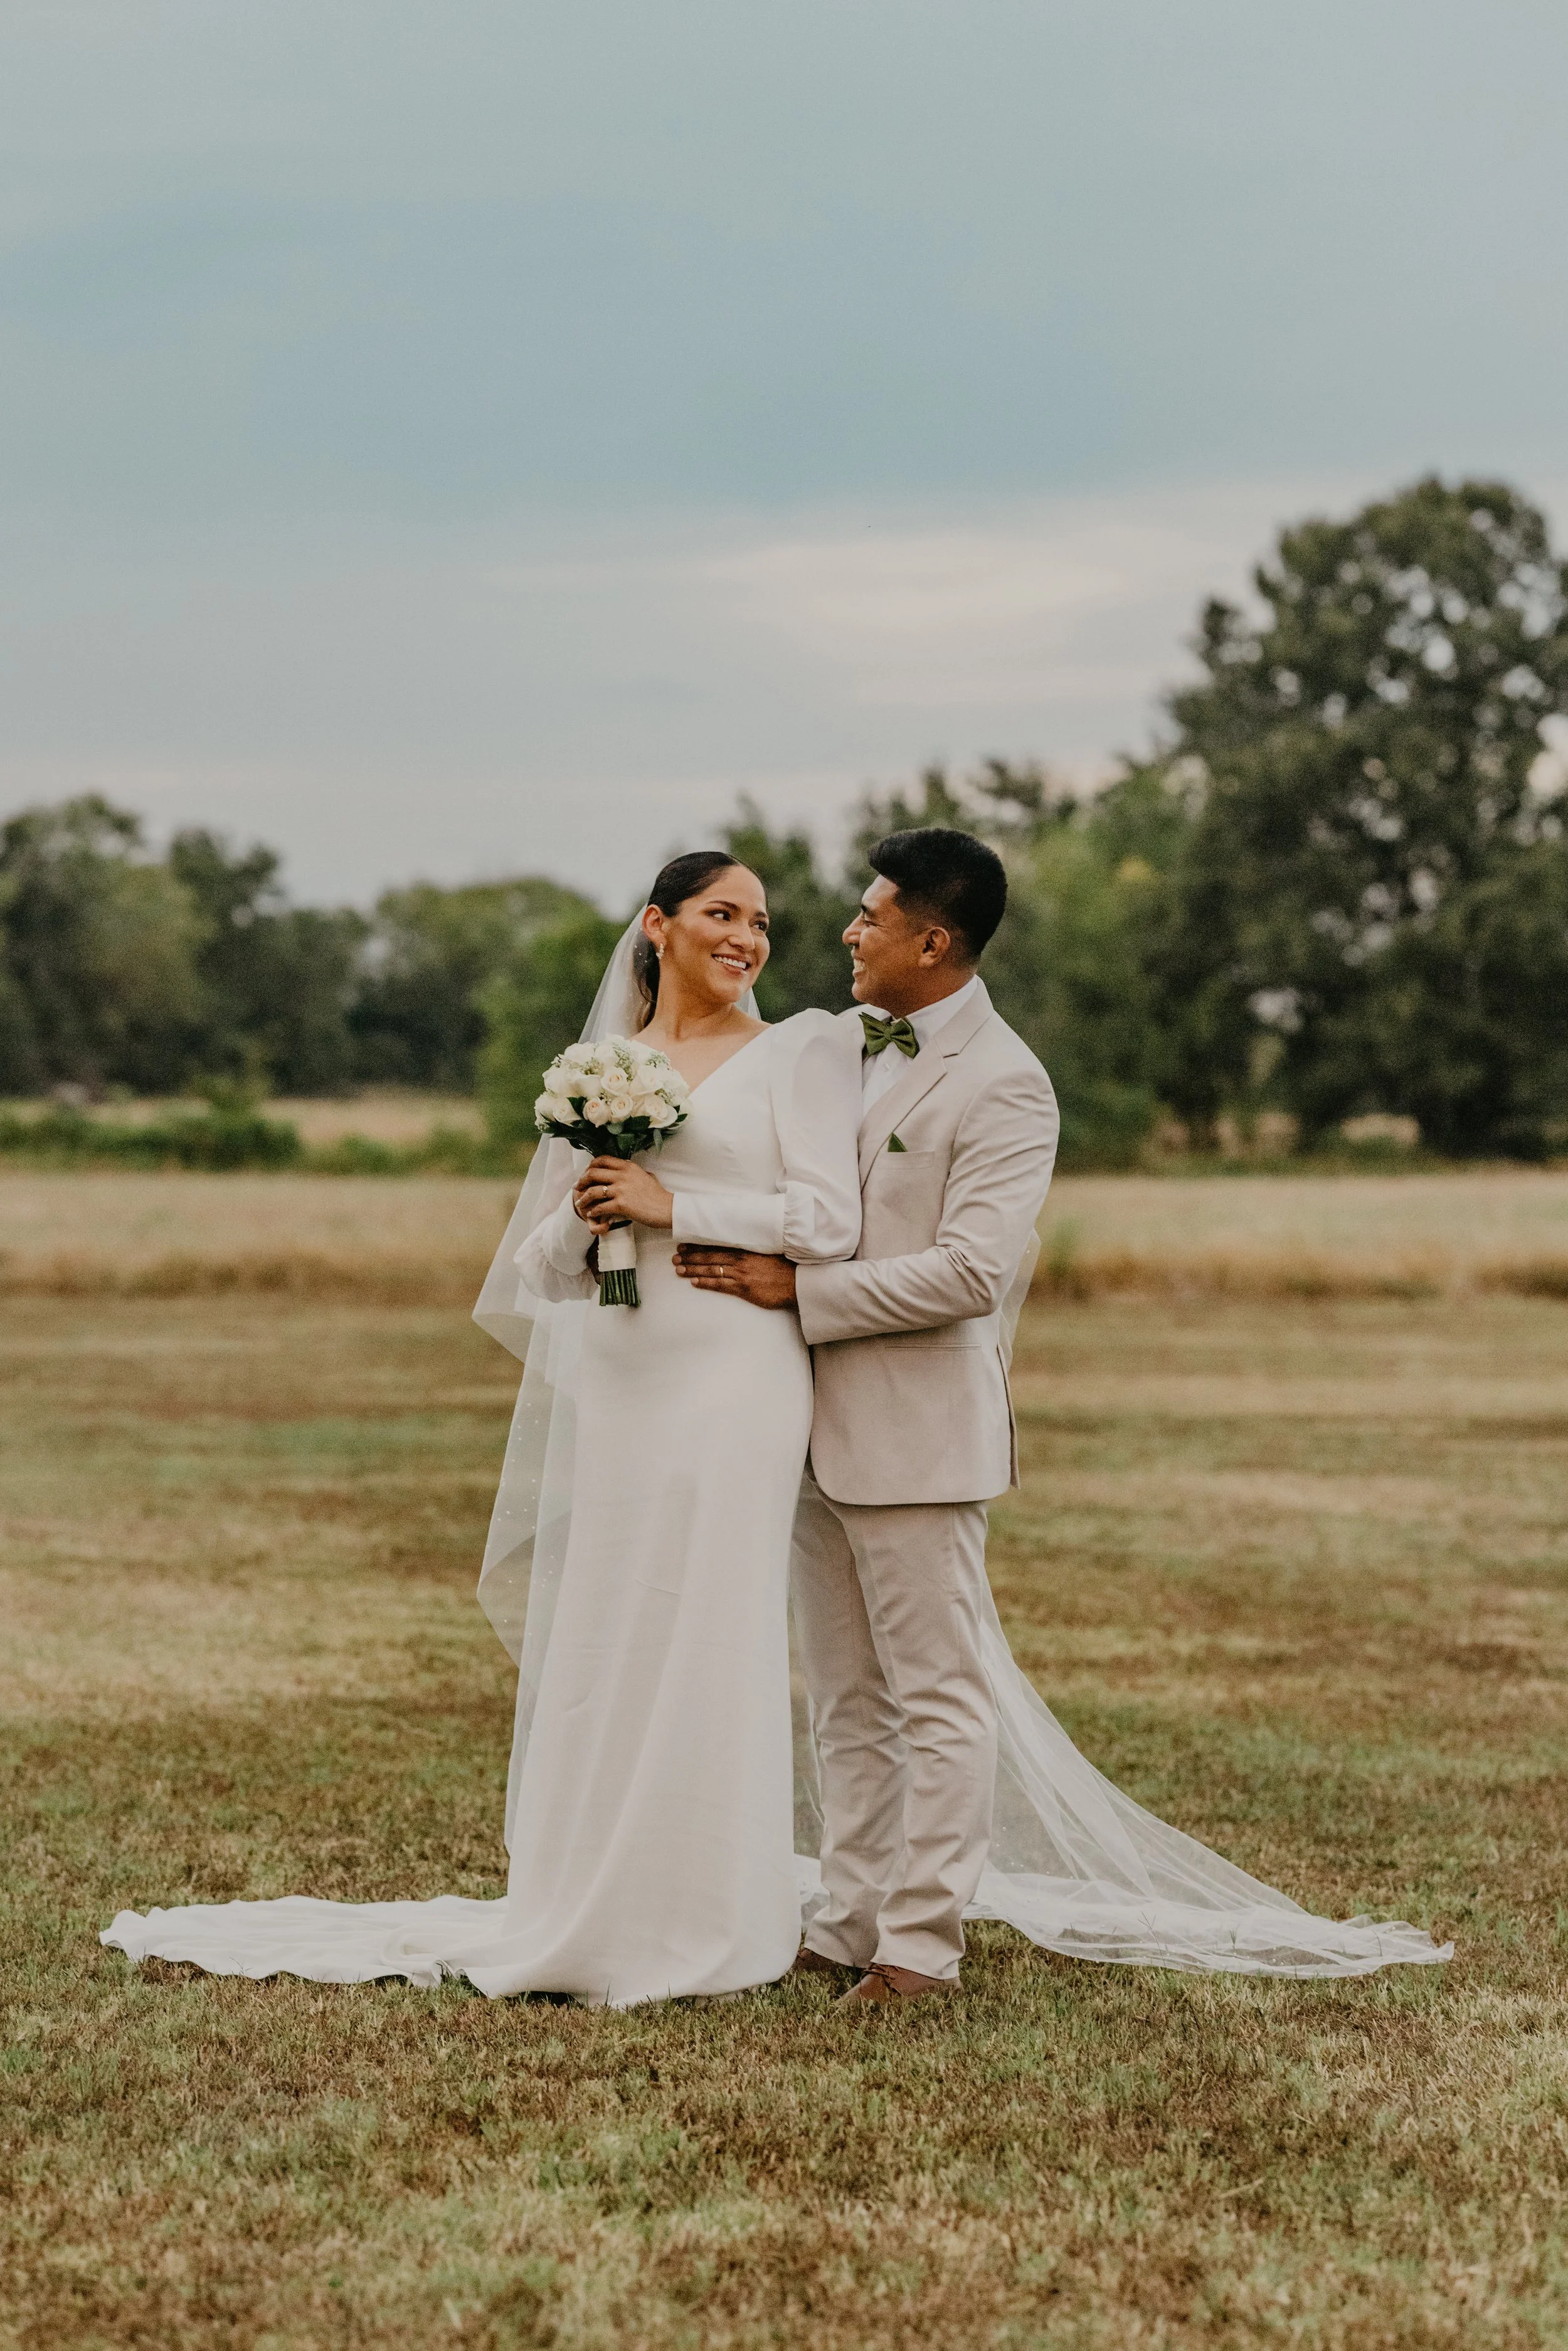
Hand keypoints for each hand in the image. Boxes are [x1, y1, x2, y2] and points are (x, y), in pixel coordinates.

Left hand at [573, 1156, 674, 1232]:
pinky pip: (601, 1207)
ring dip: (583, 1197)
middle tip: (577, 1187)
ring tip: (579, 1202)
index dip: (590, 1166)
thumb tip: (626, 1167)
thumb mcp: (646, 1176)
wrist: (667, 1208)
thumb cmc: (658, 1195)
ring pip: (593, 1190)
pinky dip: (593, 1210)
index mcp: (628, 1166)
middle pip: (593, 1173)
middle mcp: (623, 1175)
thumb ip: (634, 1171)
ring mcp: (622, 1189)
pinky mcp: (622, 1204)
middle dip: (582, 1180)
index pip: (603, 1160)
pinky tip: (591, 1213)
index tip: (586, 1172)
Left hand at [672, 1246, 797, 1309]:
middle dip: (691, 1257)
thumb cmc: (784, 1268)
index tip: (686, 1245)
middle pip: (710, 1257)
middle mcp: (740, 1260)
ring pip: (712, 1270)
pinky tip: (694, 1283)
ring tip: (679, 1270)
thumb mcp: (766, 1253)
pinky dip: (706, 1284)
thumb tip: (739, 1249)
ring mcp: (741, 1275)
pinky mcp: (743, 1289)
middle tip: (676, 1257)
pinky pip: (720, 1285)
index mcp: (745, 1250)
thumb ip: (751, 1251)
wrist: (797, 1282)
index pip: (717, 1246)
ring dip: (693, 1270)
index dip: (699, 1246)